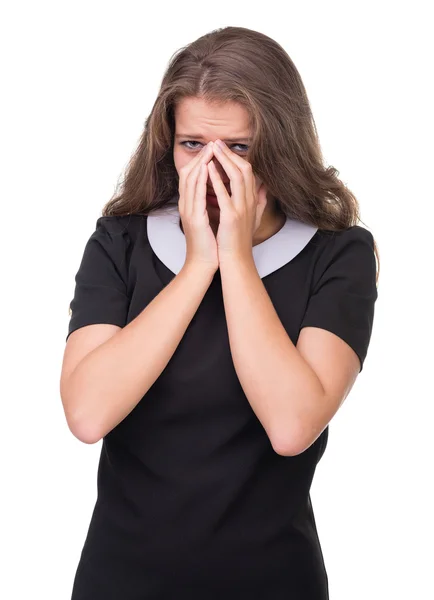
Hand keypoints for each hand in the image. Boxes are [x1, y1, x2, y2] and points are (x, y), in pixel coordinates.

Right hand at [178, 142, 218, 273]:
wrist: (203, 264)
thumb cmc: (211, 244)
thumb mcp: (213, 219)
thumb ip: (217, 204)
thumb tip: (226, 193)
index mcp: (192, 205)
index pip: (194, 176)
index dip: (202, 161)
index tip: (215, 149)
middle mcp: (187, 205)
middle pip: (189, 173)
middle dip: (201, 157)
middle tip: (212, 142)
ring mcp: (188, 211)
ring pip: (190, 180)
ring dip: (200, 163)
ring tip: (210, 149)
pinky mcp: (193, 218)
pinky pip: (195, 195)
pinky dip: (200, 180)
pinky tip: (206, 168)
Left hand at [207, 139, 267, 261]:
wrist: (237, 261)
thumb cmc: (240, 241)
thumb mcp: (254, 219)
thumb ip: (261, 202)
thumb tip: (267, 189)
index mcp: (253, 201)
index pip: (248, 172)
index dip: (237, 158)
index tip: (224, 148)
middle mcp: (251, 202)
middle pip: (244, 169)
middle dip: (230, 154)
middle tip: (217, 141)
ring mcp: (242, 209)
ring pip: (237, 177)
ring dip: (224, 160)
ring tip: (212, 149)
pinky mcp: (232, 217)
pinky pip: (225, 194)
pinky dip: (216, 180)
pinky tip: (208, 169)